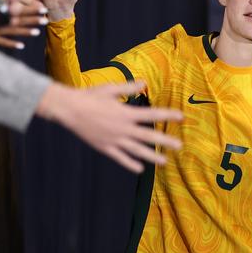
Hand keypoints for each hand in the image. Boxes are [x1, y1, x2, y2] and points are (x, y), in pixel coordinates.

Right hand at [36, 81, 182, 172]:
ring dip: (152, 156)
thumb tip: (144, 83)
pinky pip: (120, 158)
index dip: (167, 115)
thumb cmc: (90, 96)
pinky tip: (140, 169)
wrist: (70, 109)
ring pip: (137, 150)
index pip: (152, 114)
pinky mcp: (105, 147)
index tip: (181, 116)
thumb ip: (129, 87)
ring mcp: (114, 140)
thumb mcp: (111, 88)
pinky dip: (130, 164)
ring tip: (164, 162)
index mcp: (126, 113)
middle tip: (179, 145)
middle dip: (165, 141)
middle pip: (149, 136)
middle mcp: (123, 128)